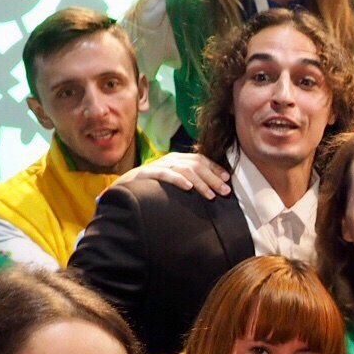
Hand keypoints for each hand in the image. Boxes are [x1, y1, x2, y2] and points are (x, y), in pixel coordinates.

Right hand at [111, 152, 231, 196]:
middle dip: (213, 178)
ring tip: (210, 195)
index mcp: (178, 158)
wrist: (126, 185)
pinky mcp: (150, 173)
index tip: (227, 179)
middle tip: (225, 191)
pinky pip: (166, 175)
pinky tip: (188, 187)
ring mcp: (160, 165)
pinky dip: (178, 180)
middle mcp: (171, 159)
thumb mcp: (173, 178)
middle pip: (197, 165)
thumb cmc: (153, 184)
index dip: (215, 168)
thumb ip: (188, 179)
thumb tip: (211, 187)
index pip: (201, 159)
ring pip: (185, 170)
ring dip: (200, 182)